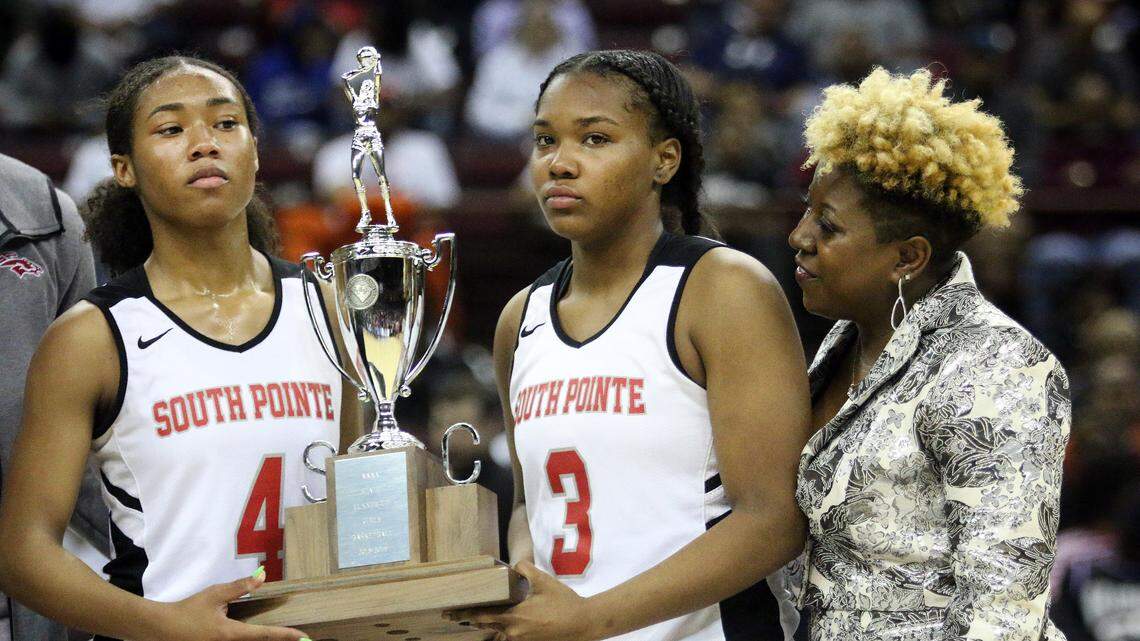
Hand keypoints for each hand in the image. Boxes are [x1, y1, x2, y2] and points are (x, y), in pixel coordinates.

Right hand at [155, 568, 307, 640]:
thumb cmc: (188, 610)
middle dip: (277, 640)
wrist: (160, 628)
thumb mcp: (214, 595)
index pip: (264, 635)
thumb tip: (261, 578)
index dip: (285, 635)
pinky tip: (254, 635)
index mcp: (230, 634)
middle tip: (296, 638)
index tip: (302, 637)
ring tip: (282, 636)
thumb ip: (239, 588)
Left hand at [447, 561, 597, 640]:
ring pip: (496, 633)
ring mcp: (521, 640)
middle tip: (453, 615)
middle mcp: (514, 632)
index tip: (449, 612)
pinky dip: (499, 630)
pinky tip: (497, 624)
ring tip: (473, 618)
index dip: (465, 613)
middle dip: (470, 619)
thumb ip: (525, 569)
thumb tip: (513, 564)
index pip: (482, 615)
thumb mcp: (543, 580)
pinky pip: (507, 637)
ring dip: (485, 625)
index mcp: (515, 617)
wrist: (582, 623)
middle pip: (485, 626)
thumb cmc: (563, 602)